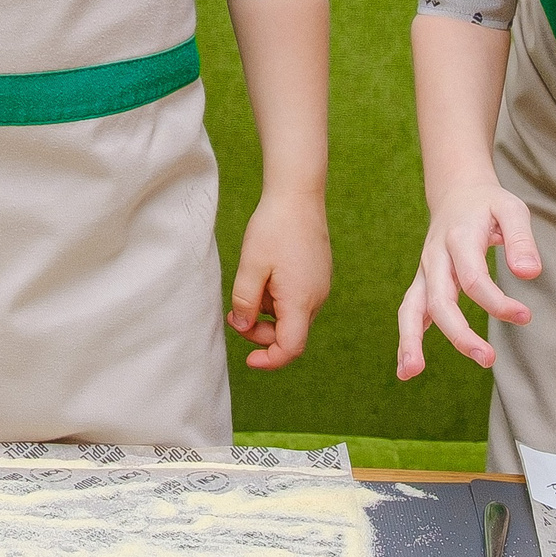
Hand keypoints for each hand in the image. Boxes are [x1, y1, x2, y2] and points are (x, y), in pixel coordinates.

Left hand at [228, 193, 331, 370]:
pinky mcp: (318, 275)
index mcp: (300, 300)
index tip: (249, 360)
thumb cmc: (274, 228)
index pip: (290, 348)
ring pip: (292, 316)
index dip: (270, 360)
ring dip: (268, 312)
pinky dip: (278, 298)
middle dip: (260, 331)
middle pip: (290, 334)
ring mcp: (320, 286)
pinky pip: (297, 299)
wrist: (298, 196)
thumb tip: (243, 325)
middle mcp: (316, 298)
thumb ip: (245, 302)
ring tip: (251, 281)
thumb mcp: (251, 267)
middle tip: (235, 314)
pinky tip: (265, 274)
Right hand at [394, 176, 540, 377]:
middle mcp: (435, 257)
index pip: (473, 279)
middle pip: (439, 300)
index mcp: (458, 238)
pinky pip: (410, 312)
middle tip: (488, 359)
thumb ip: (522, 240)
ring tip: (411, 372)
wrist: (457, 193)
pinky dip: (406, 339)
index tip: (525, 315)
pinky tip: (407, 369)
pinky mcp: (423, 283)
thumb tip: (529, 274)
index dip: (498, 303)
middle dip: (460, 333)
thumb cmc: (488, 205)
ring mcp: (425, 271)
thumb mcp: (512, 209)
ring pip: (412, 308)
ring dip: (410, 340)